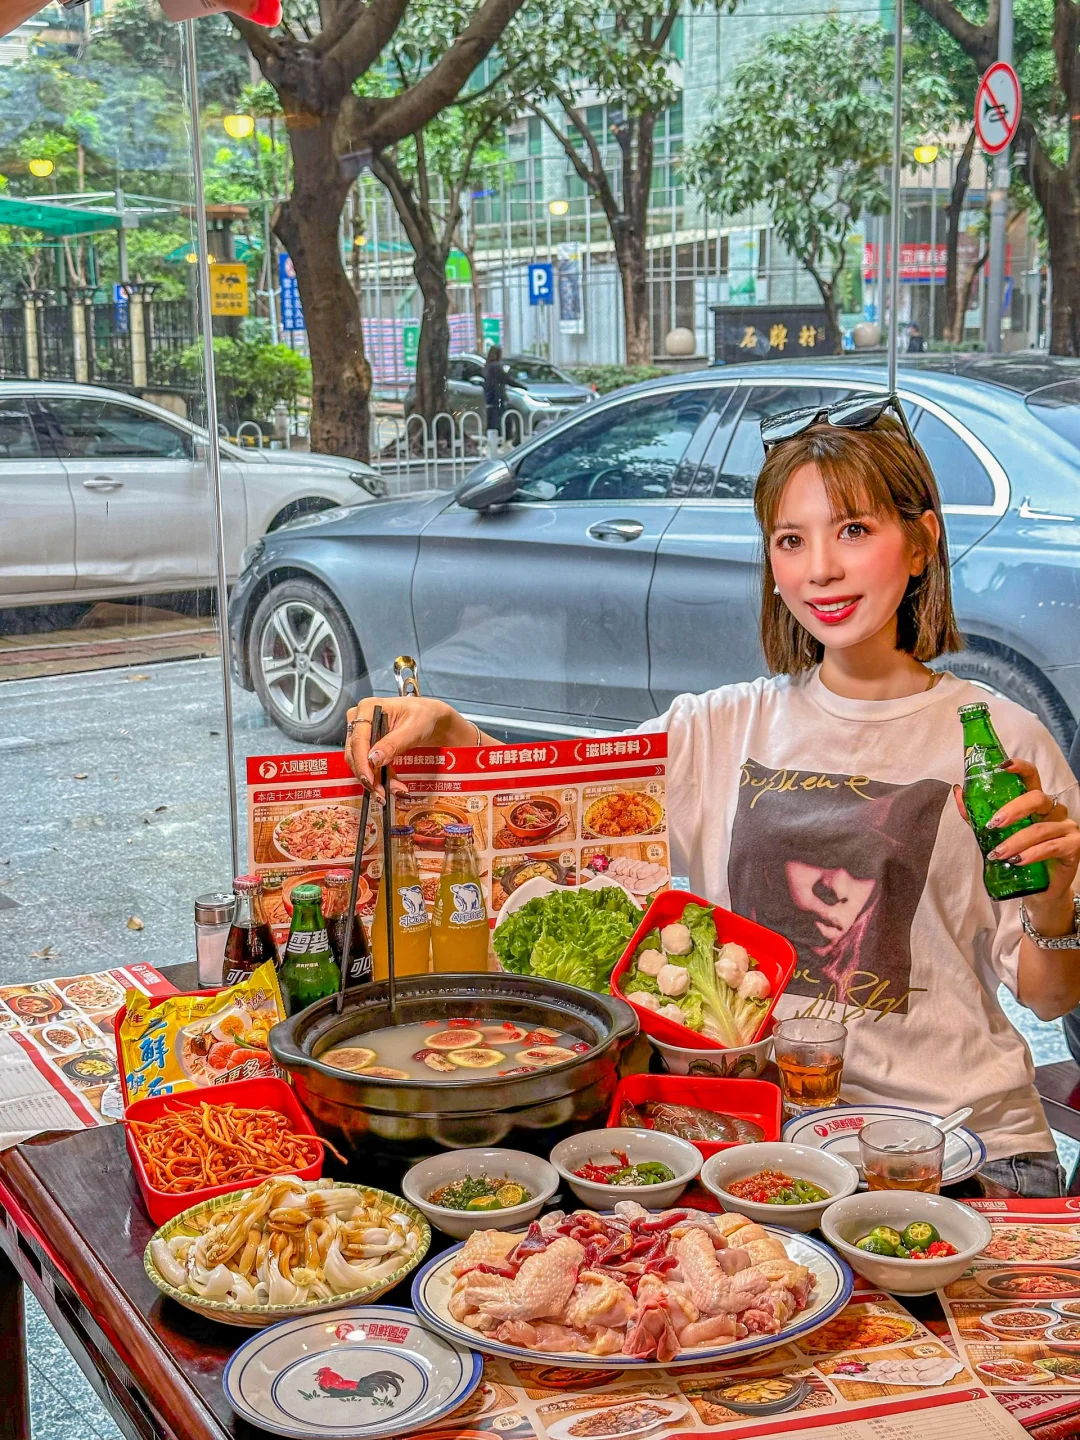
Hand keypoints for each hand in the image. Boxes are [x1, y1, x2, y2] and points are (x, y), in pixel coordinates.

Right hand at [344, 697, 474, 799]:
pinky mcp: (366, 746)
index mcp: (367, 708)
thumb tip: (373, 759)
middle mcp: (359, 720)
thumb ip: (393, 743)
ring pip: (359, 762)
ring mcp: (361, 733)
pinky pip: (367, 765)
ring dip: (374, 781)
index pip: (358, 739)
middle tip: (381, 794)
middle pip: (354, 753)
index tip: (370, 781)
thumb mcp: (412, 729)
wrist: (430, 718)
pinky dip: (378, 778)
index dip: (362, 763)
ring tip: (391, 792)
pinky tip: (391, 787)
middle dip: (368, 776)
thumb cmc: (423, 716)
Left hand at [953, 758, 1079, 912]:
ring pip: (1041, 828)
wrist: (1039, 889)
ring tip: (998, 854)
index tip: (1002, 767)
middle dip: (1013, 809)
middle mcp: (1053, 810)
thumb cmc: (1017, 855)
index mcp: (1035, 802)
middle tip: (993, 824)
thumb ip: (977, 814)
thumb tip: (958, 791)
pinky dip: (1032, 854)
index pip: (1031, 776)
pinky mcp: (1074, 846)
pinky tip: (1018, 861)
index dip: (1019, 768)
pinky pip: (1051, 847)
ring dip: (1016, 841)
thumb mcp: (994, 834)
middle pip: (1037, 798)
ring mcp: (1066, 827)